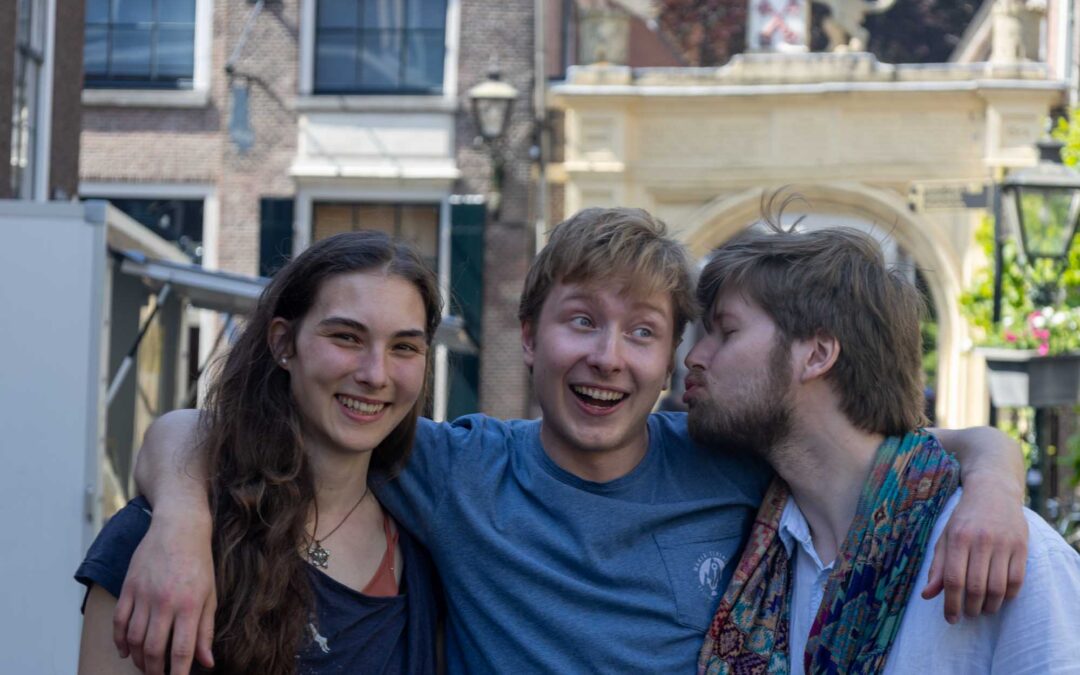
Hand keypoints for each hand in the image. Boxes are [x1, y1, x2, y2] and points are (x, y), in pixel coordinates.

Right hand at [114, 510, 215, 674]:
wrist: (179, 527)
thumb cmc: (199, 562)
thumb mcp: (210, 595)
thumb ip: (206, 630)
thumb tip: (207, 662)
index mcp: (189, 605)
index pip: (182, 650)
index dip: (179, 673)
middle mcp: (165, 602)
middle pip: (154, 649)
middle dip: (155, 671)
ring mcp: (143, 594)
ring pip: (135, 639)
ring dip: (138, 658)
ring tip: (146, 666)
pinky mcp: (128, 587)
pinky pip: (119, 622)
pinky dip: (120, 641)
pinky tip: (126, 651)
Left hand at [922, 474, 1026, 622]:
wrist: (993, 492)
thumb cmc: (964, 519)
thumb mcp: (945, 538)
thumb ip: (938, 567)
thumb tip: (926, 595)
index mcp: (958, 538)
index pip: (954, 579)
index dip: (951, 603)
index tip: (950, 618)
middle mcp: (981, 541)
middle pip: (977, 587)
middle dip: (971, 608)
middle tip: (968, 615)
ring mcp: (1004, 543)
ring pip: (998, 587)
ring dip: (990, 606)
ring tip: (983, 610)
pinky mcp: (1022, 546)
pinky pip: (1017, 580)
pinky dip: (1008, 595)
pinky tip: (1000, 598)